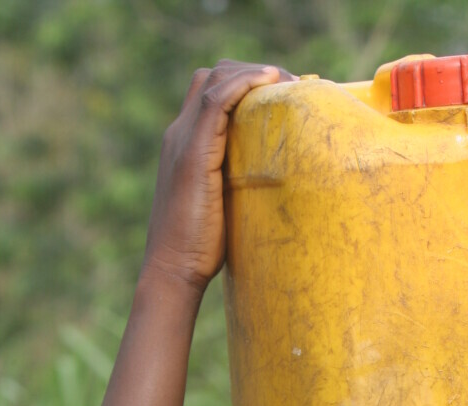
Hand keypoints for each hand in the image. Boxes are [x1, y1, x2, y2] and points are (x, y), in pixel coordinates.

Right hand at [141, 61, 294, 295]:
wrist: (173, 269)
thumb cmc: (201, 249)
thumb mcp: (224, 205)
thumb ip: (238, 184)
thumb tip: (275, 184)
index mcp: (185, 144)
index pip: (211, 92)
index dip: (246, 83)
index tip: (284, 94)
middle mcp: (179, 134)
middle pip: (213, 76)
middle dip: (254, 73)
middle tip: (294, 87)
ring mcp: (183, 140)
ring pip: (215, 80)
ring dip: (255, 74)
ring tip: (290, 83)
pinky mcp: (193, 153)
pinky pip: (216, 101)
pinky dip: (243, 84)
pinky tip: (270, 82)